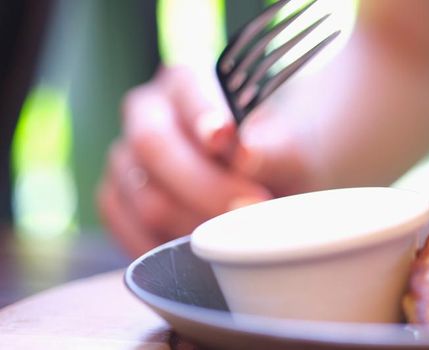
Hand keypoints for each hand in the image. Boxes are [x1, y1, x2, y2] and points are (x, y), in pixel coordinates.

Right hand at [98, 67, 277, 256]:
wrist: (268, 194)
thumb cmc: (280, 163)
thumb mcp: (294, 153)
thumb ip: (277, 150)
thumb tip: (248, 157)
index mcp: (187, 83)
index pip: (186, 91)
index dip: (203, 115)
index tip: (224, 137)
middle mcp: (147, 114)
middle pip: (155, 146)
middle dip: (206, 186)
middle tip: (250, 210)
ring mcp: (124, 158)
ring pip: (144, 198)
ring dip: (194, 225)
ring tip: (237, 238)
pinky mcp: (116, 201)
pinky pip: (128, 231)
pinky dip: (168, 249)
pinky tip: (203, 257)